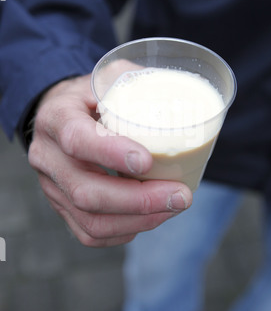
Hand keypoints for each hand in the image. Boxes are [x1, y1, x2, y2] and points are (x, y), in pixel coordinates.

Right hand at [28, 75, 192, 246]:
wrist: (59, 118)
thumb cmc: (90, 97)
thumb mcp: (107, 77)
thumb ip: (138, 82)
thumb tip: (182, 101)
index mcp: (56, 118)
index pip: (76, 139)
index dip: (111, 153)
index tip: (148, 161)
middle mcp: (48, 156)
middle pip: (86, 192)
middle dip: (139, 200)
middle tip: (180, 196)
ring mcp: (52, 187)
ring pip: (90, 220)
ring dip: (139, 220)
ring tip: (174, 207)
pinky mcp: (61, 207)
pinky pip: (89, 233)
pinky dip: (125, 231)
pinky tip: (150, 218)